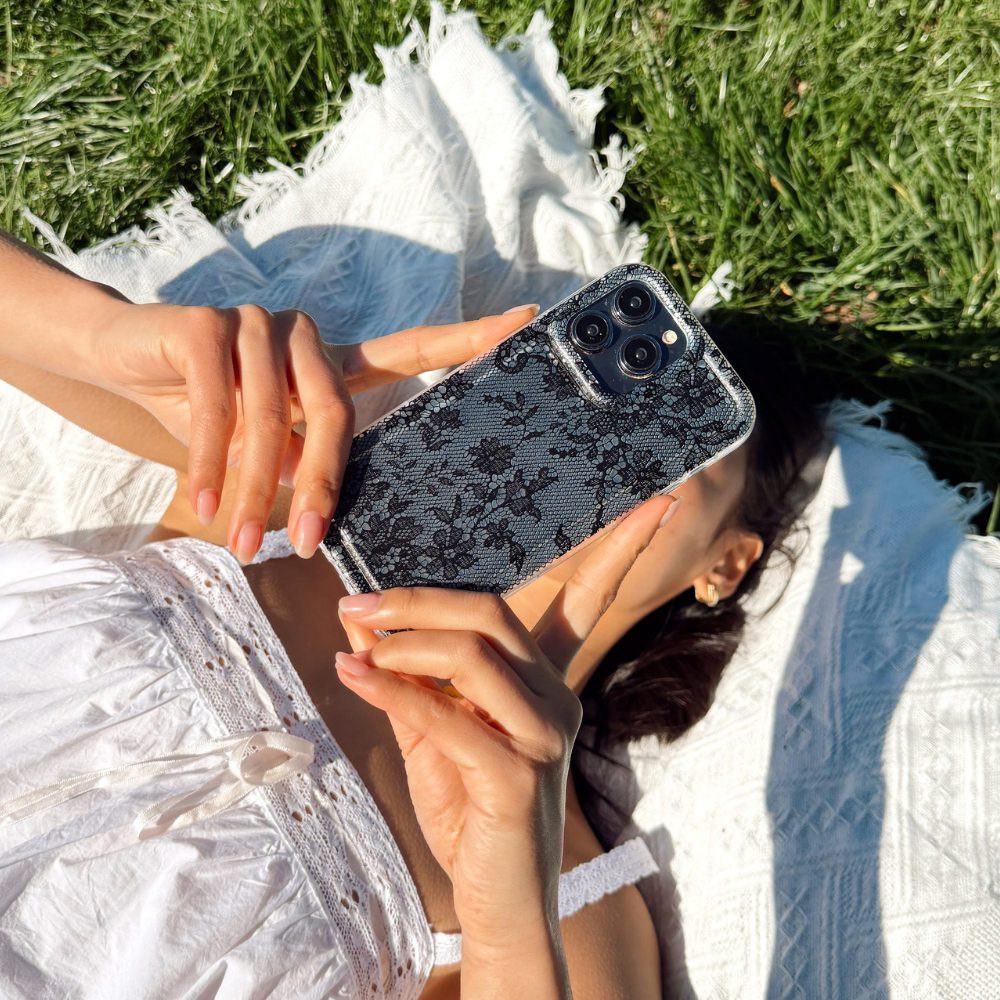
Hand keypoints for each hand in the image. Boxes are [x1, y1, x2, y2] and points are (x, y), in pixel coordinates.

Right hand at [0, 231, 538, 561]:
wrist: (121, 361)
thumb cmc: (204, 409)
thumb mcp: (263, 444)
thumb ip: (300, 462)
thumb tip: (325, 516)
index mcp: (333, 363)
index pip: (410, 349)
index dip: (468, 338)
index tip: (528, 320)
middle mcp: (305, 336)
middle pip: (337, 412)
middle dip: (324, 484)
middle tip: (312, 545)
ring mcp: (257, 324)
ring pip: (271, 417)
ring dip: (252, 487)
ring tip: (240, 541)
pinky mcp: (205, 324)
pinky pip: (216, 405)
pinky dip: (210, 459)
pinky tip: (201, 500)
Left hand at [335, 494, 678, 996]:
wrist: (494, 897)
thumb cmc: (468, 805)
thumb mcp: (436, 727)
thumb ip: (412, 673)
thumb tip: (362, 617)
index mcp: (546, 679)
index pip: (589, 598)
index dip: (623, 547)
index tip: (660, 501)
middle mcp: (556, 698)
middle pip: (492, 613)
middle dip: (420, 599)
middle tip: (358, 602)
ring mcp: (543, 736)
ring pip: (472, 655)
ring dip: (403, 646)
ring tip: (356, 651)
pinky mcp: (517, 776)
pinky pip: (448, 717)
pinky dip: (393, 693)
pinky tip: (353, 675)